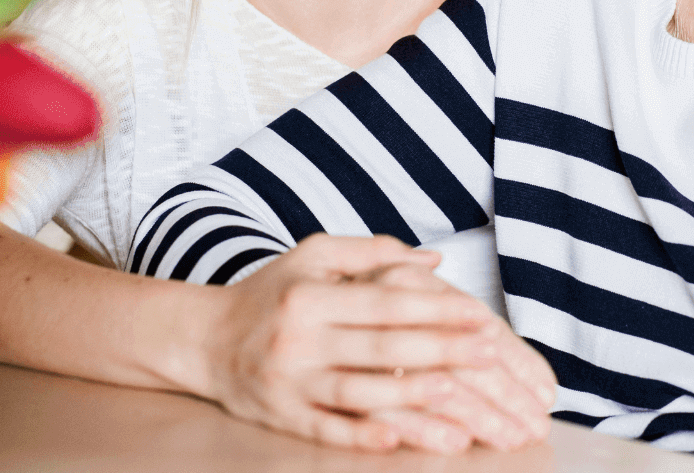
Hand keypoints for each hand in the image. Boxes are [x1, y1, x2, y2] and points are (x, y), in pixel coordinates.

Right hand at [197, 233, 552, 452]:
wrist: (204, 339)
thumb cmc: (271, 293)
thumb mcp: (314, 256)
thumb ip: (373, 253)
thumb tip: (434, 258)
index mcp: (313, 294)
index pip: (386, 303)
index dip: (436, 308)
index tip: (481, 315)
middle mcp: (300, 338)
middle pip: (380, 346)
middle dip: (440, 349)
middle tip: (489, 353)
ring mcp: (290, 382)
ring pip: (358, 392)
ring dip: (411, 397)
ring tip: (458, 398)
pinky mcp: (282, 418)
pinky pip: (327, 430)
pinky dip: (361, 436)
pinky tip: (397, 441)